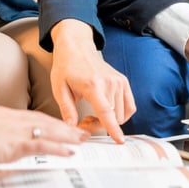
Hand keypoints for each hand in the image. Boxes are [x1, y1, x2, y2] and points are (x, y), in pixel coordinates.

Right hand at [0, 105, 88, 162]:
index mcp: (11, 115)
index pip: (38, 117)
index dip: (54, 121)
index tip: (64, 124)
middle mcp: (18, 121)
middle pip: (49, 123)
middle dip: (67, 128)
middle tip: (83, 132)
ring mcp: (19, 131)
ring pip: (51, 132)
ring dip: (69, 136)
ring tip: (83, 140)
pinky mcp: (17, 144)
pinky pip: (43, 145)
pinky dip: (59, 148)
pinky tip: (70, 151)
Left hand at [48, 19, 135, 142]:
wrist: (76, 47)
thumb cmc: (66, 66)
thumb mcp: (59, 88)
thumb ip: (67, 109)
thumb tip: (72, 127)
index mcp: (92, 84)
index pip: (106, 111)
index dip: (112, 128)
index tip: (119, 140)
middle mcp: (109, 82)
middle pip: (113, 117)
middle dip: (100, 126)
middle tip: (84, 121)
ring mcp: (118, 81)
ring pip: (121, 114)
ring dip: (109, 121)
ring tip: (93, 114)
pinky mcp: (123, 81)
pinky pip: (129, 106)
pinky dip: (120, 114)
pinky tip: (107, 111)